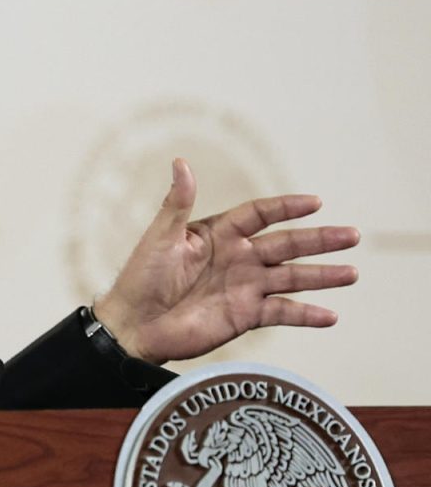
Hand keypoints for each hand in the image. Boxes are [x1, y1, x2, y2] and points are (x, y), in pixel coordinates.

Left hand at [92, 159, 358, 365]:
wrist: (133, 325)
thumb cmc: (140, 278)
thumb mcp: (160, 237)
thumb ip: (177, 202)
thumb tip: (181, 162)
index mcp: (218, 234)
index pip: (260, 214)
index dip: (286, 207)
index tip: (315, 203)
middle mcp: (237, 258)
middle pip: (286, 244)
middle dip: (319, 240)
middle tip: (352, 236)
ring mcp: (244, 287)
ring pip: (291, 277)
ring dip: (322, 276)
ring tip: (352, 273)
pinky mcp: (245, 315)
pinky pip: (282, 312)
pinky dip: (305, 314)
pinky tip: (330, 316)